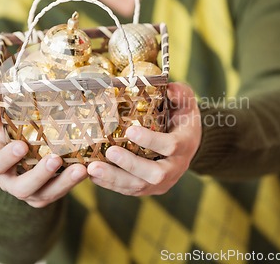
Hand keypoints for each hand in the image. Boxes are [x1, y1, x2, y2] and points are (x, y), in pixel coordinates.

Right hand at [0, 97, 87, 207]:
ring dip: (64, 183)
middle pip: (23, 187)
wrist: (14, 153)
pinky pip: (59, 192)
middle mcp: (10, 183)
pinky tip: (87, 170)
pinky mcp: (45, 194)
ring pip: (45, 194)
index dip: (8, 157)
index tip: (22, 146)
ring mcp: (29, 192)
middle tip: (55, 159)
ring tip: (80, 169)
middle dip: (40, 175)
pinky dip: (73, 183)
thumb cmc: (3, 136)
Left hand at [86, 82, 201, 195]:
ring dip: (114, 179)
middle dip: (130, 165)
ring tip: (92, 169)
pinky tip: (93, 175)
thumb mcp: (186, 103)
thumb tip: (170, 88)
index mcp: (185, 144)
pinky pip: (129, 190)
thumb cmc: (182, 118)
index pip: (171, 146)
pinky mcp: (148, 188)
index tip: (130, 131)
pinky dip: (110, 184)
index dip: (151, 140)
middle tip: (109, 152)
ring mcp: (162, 182)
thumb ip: (181, 94)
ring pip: (139, 186)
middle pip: (155, 174)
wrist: (186, 143)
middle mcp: (175, 168)